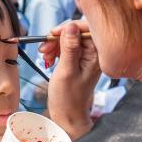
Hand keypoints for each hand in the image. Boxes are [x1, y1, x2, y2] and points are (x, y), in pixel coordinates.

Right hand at [39, 21, 99, 140]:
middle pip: (75, 32)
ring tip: (44, 57)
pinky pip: (65, 47)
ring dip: (53, 45)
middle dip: (57, 38)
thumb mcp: (66, 71)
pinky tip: (48, 59)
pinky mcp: (77, 60)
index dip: (68, 28)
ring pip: (68, 39)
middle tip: (44, 49)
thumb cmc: (68, 98)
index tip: (52, 34)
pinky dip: (54, 50)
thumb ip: (69, 48)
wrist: (67, 115)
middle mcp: (93, 53)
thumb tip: (71, 26)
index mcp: (96, 55)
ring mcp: (85, 57)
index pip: (86, 29)